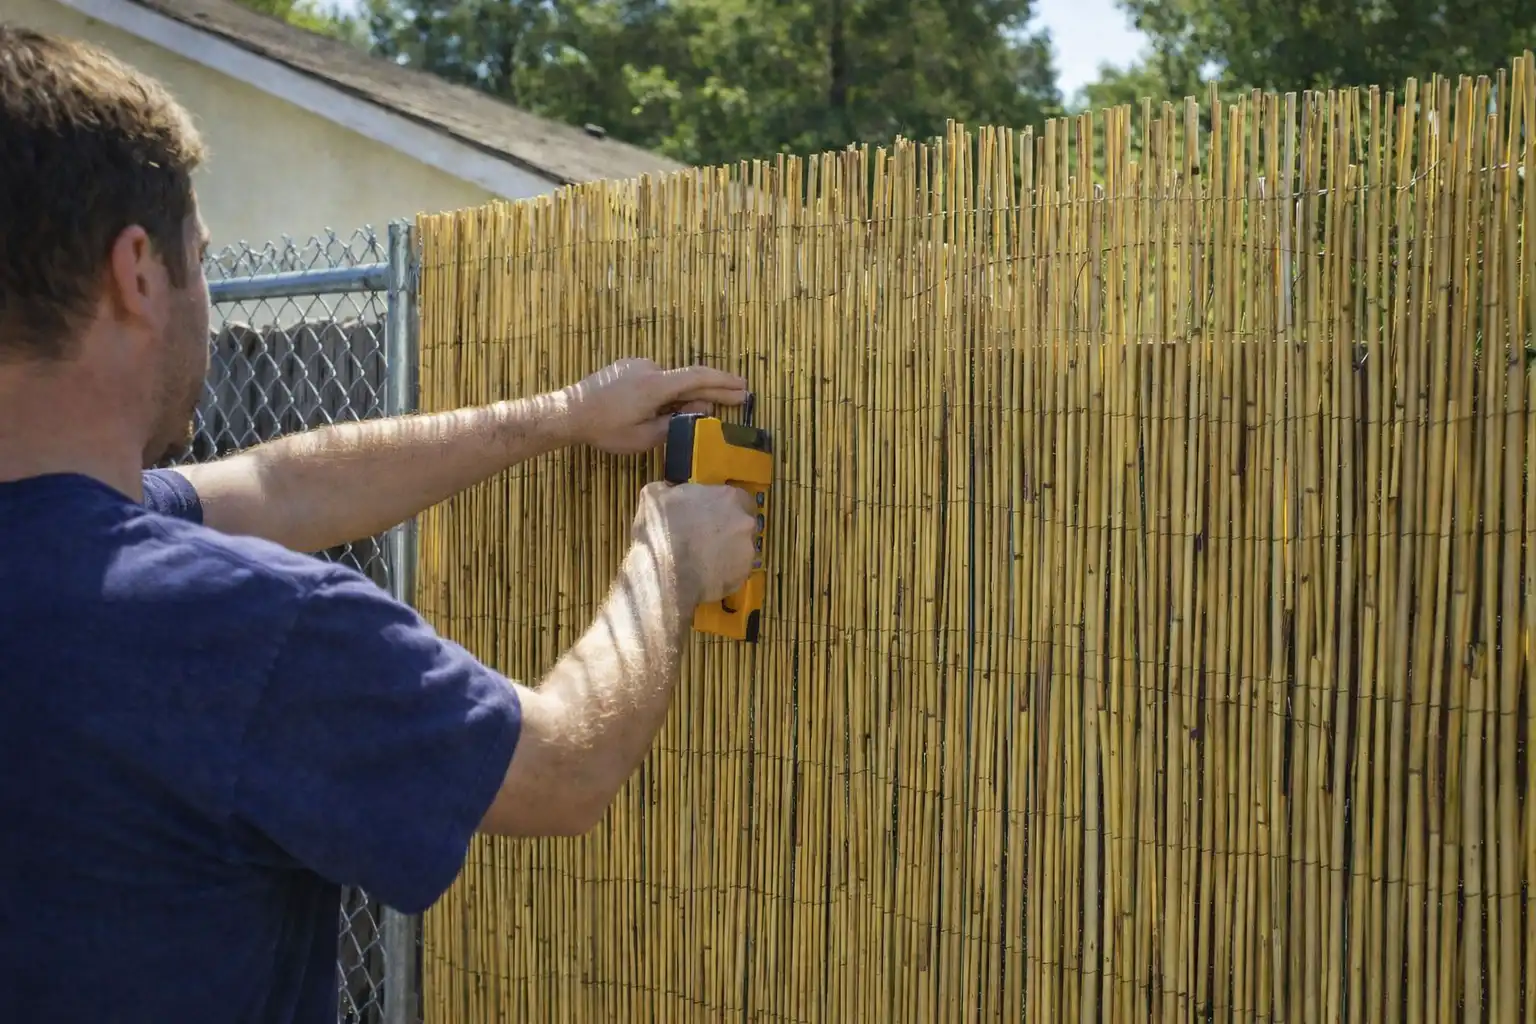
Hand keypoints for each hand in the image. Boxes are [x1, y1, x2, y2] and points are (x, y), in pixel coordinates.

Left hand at [561, 358, 748, 454]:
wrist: (569, 411)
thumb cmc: (605, 429)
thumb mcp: (644, 437)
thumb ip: (676, 423)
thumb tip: (700, 411)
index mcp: (656, 385)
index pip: (699, 378)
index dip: (723, 383)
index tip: (743, 388)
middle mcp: (650, 368)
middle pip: (689, 378)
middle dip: (715, 389)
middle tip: (738, 396)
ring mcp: (637, 365)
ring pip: (670, 381)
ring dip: (685, 395)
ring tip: (698, 412)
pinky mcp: (627, 367)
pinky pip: (655, 379)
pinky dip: (667, 391)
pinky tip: (666, 407)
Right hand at [632, 481, 757, 603]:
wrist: (668, 576)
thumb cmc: (661, 531)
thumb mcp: (652, 497)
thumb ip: (667, 489)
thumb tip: (668, 489)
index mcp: (727, 497)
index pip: (736, 497)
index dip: (721, 506)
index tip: (708, 514)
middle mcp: (744, 521)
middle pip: (741, 522)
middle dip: (726, 528)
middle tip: (704, 537)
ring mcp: (747, 550)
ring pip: (739, 548)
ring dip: (725, 551)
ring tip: (701, 560)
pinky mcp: (743, 576)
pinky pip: (734, 571)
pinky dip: (722, 572)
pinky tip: (703, 575)